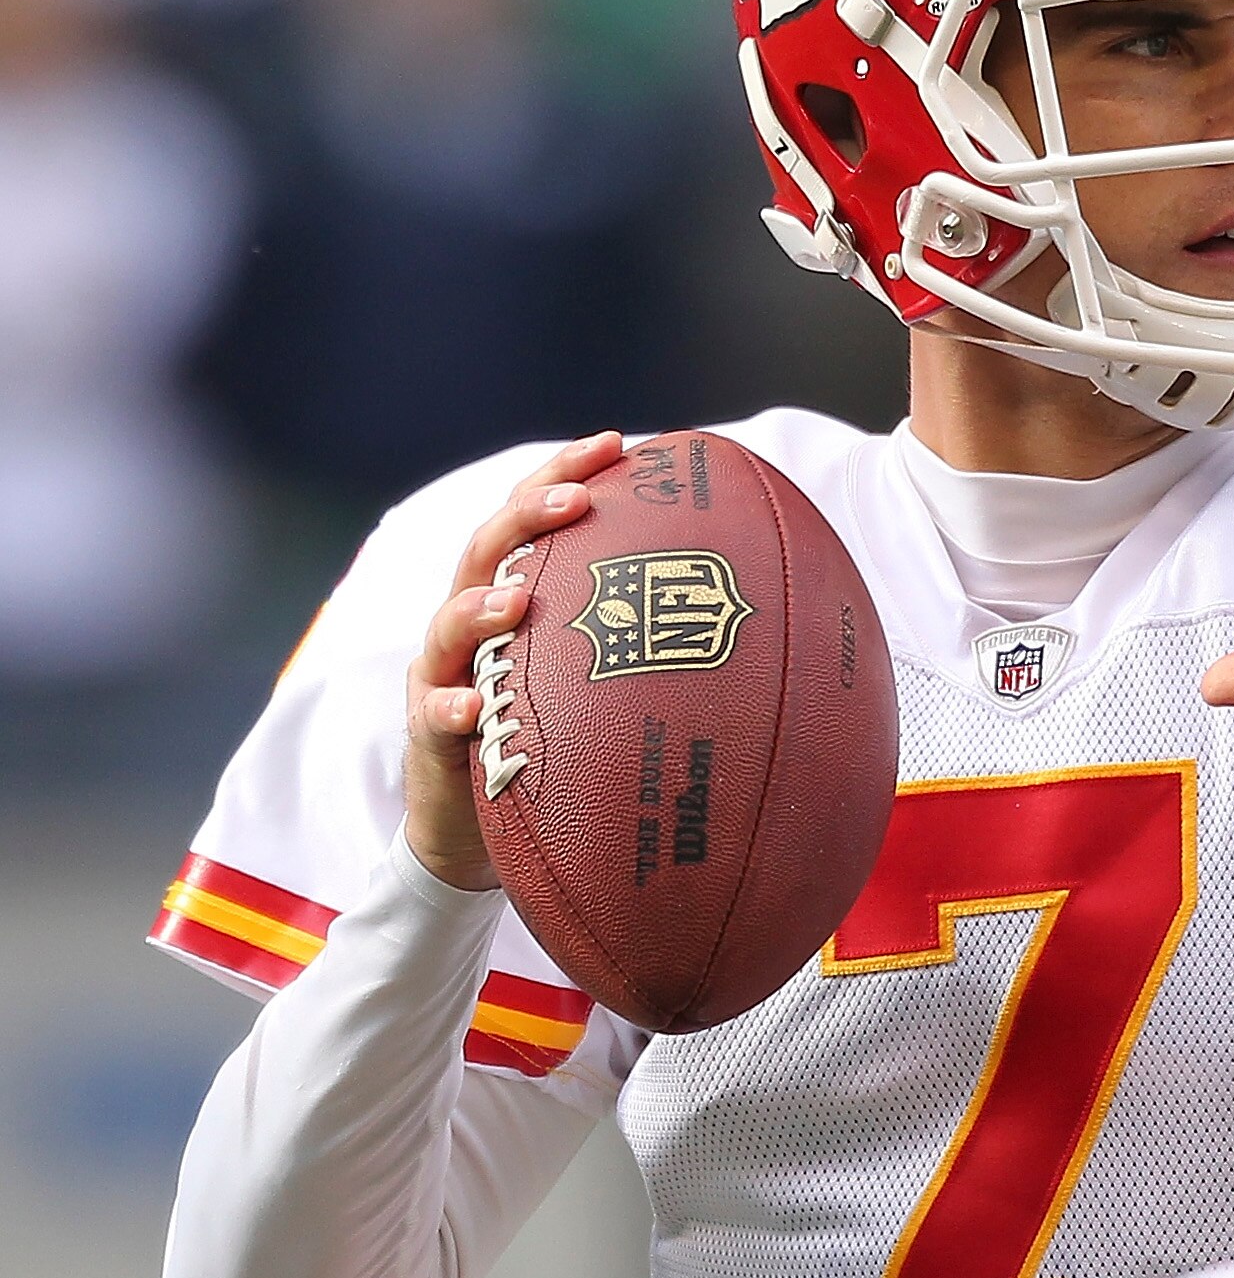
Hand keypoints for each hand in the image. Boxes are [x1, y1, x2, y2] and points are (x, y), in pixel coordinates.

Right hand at [403, 431, 624, 889]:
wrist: (481, 832)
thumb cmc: (554, 747)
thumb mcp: (601, 688)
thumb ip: (651, 650)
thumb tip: (758, 628)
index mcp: (517, 597)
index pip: (537, 519)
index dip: (568, 474)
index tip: (619, 445)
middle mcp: (473, 624)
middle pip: (489, 549)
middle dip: (529, 516)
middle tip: (576, 502)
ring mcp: (444, 675)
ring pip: (449, 624)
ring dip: (480, 607)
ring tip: (516, 600)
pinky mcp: (430, 735)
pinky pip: (435, 717)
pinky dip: (452, 708)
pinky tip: (472, 706)